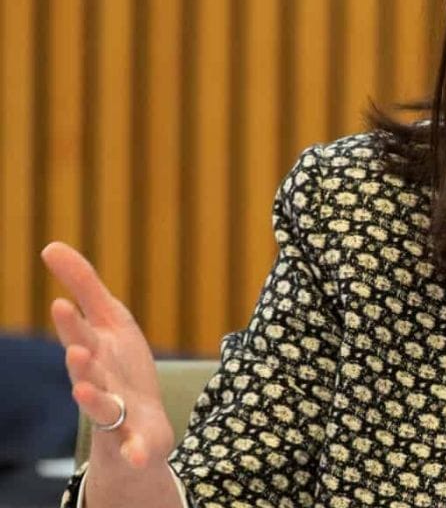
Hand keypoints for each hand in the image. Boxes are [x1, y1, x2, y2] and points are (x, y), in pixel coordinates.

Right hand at [42, 242, 174, 470]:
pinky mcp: (137, 440)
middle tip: (77, 351)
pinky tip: (139, 454)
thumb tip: (49, 246)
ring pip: (103, 408)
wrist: (140, 424)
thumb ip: (84, 286)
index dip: (73, 324)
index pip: (81, 336)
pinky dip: (135, 451)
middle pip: (88, 372)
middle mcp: (99, 384)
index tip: (62, 304)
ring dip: (94, 400)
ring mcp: (116, 414)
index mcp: (94, 355)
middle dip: (81, 363)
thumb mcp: (110, 321)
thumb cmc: (120, 367)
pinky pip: (135, 449)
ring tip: (85, 391)